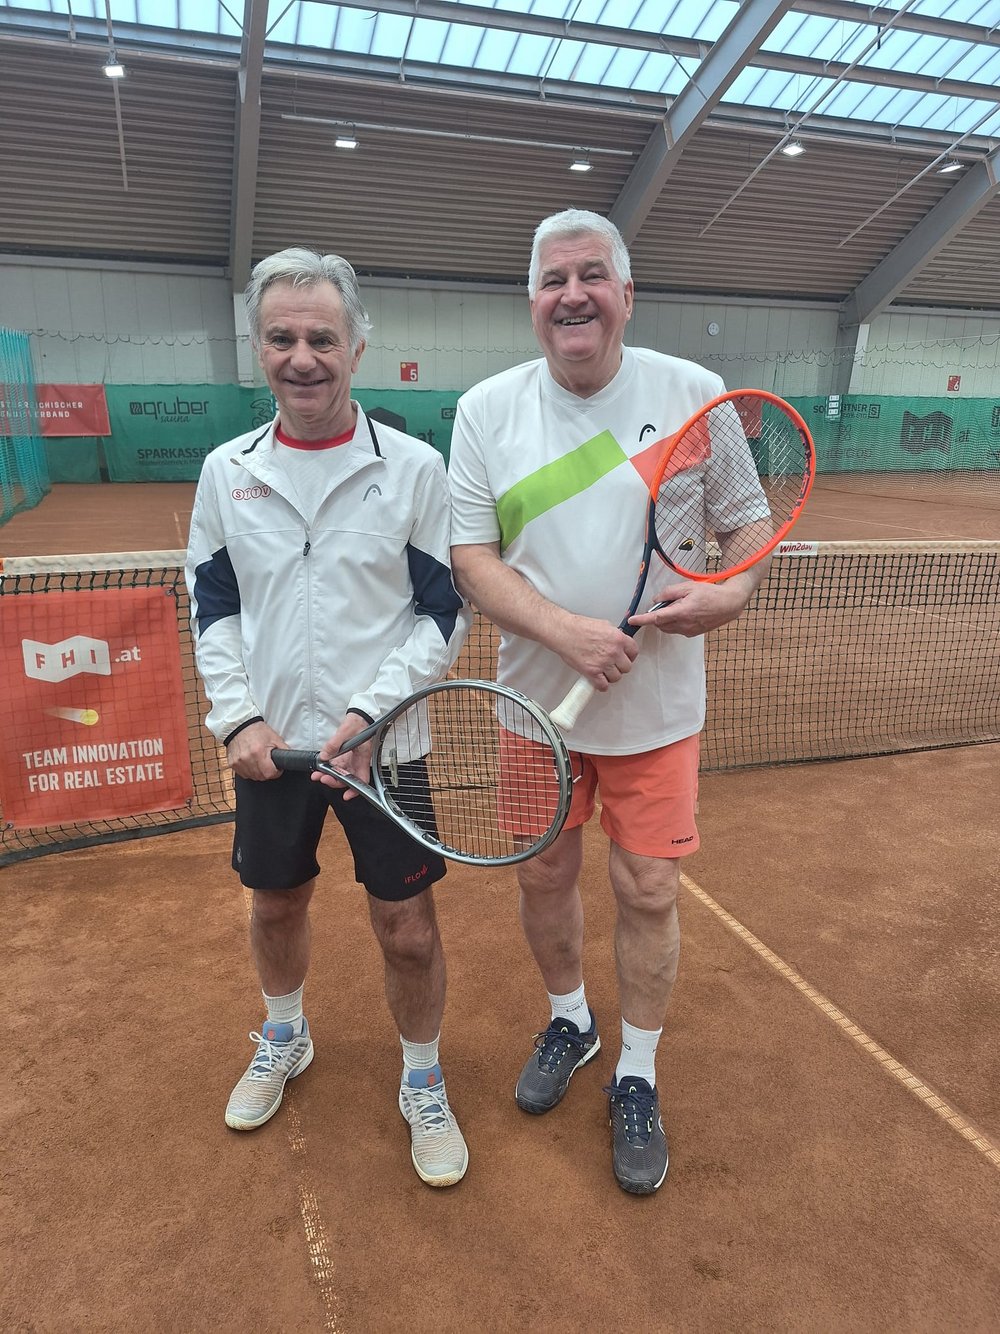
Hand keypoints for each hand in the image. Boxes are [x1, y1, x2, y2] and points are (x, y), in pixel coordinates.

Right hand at [226, 720, 286, 780]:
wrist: (239, 726)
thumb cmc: (257, 730)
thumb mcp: (274, 738)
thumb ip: (284, 750)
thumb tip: (291, 759)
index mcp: (258, 752)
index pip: (270, 774)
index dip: (276, 772)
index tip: (276, 768)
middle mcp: (247, 759)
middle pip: (261, 777)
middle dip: (267, 772)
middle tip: (268, 763)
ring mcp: (238, 762)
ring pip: (252, 777)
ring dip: (258, 772)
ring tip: (259, 760)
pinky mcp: (232, 764)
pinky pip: (244, 774)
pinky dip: (249, 770)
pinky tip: (250, 761)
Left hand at [315, 714, 371, 799]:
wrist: (359, 716)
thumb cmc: (358, 722)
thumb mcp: (345, 731)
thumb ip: (334, 744)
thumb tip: (324, 756)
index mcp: (362, 757)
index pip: (362, 779)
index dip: (355, 790)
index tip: (346, 795)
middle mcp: (357, 761)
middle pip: (347, 778)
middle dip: (334, 781)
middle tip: (322, 778)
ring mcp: (350, 759)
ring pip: (340, 773)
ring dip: (328, 776)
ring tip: (316, 775)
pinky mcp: (344, 755)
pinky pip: (336, 765)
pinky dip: (328, 768)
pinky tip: (319, 767)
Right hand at [549, 613, 638, 692]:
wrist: (564, 632)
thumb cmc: (579, 627)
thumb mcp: (604, 625)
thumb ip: (615, 635)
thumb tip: (619, 642)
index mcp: (618, 639)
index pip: (634, 652)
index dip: (629, 656)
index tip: (626, 657)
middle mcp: (613, 652)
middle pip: (627, 667)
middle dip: (620, 666)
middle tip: (613, 664)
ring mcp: (603, 663)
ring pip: (616, 677)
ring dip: (610, 676)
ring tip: (604, 672)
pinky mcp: (592, 672)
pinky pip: (603, 685)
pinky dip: (601, 685)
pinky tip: (598, 680)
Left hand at [629, 575, 754, 637]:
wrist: (729, 604)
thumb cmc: (710, 593)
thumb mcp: (688, 587)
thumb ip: (669, 593)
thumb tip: (656, 600)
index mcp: (681, 612)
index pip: (656, 618)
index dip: (642, 619)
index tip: (631, 621)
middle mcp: (684, 625)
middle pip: (660, 623)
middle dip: (657, 615)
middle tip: (668, 603)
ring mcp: (688, 631)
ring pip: (667, 627)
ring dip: (666, 619)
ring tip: (679, 606)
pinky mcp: (692, 634)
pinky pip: (676, 629)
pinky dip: (674, 622)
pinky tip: (685, 612)